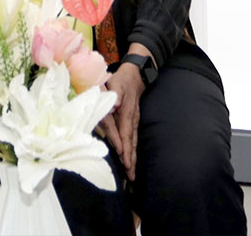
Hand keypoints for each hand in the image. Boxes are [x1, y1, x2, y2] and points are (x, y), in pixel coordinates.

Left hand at [100, 61, 144, 179]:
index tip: (122, 155)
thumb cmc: (121, 80)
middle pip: (130, 141)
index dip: (122, 143)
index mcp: (126, 111)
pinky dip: (133, 151)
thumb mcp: (116, 84)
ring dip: (132, 158)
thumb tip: (115, 105)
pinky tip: (131, 161)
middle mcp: (131, 119)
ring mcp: (133, 122)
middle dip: (130, 158)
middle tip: (130, 175)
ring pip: (133, 142)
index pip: (123, 130)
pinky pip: (133, 139)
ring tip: (132, 173)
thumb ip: (115, 94)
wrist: (135, 76)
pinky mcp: (133, 123)